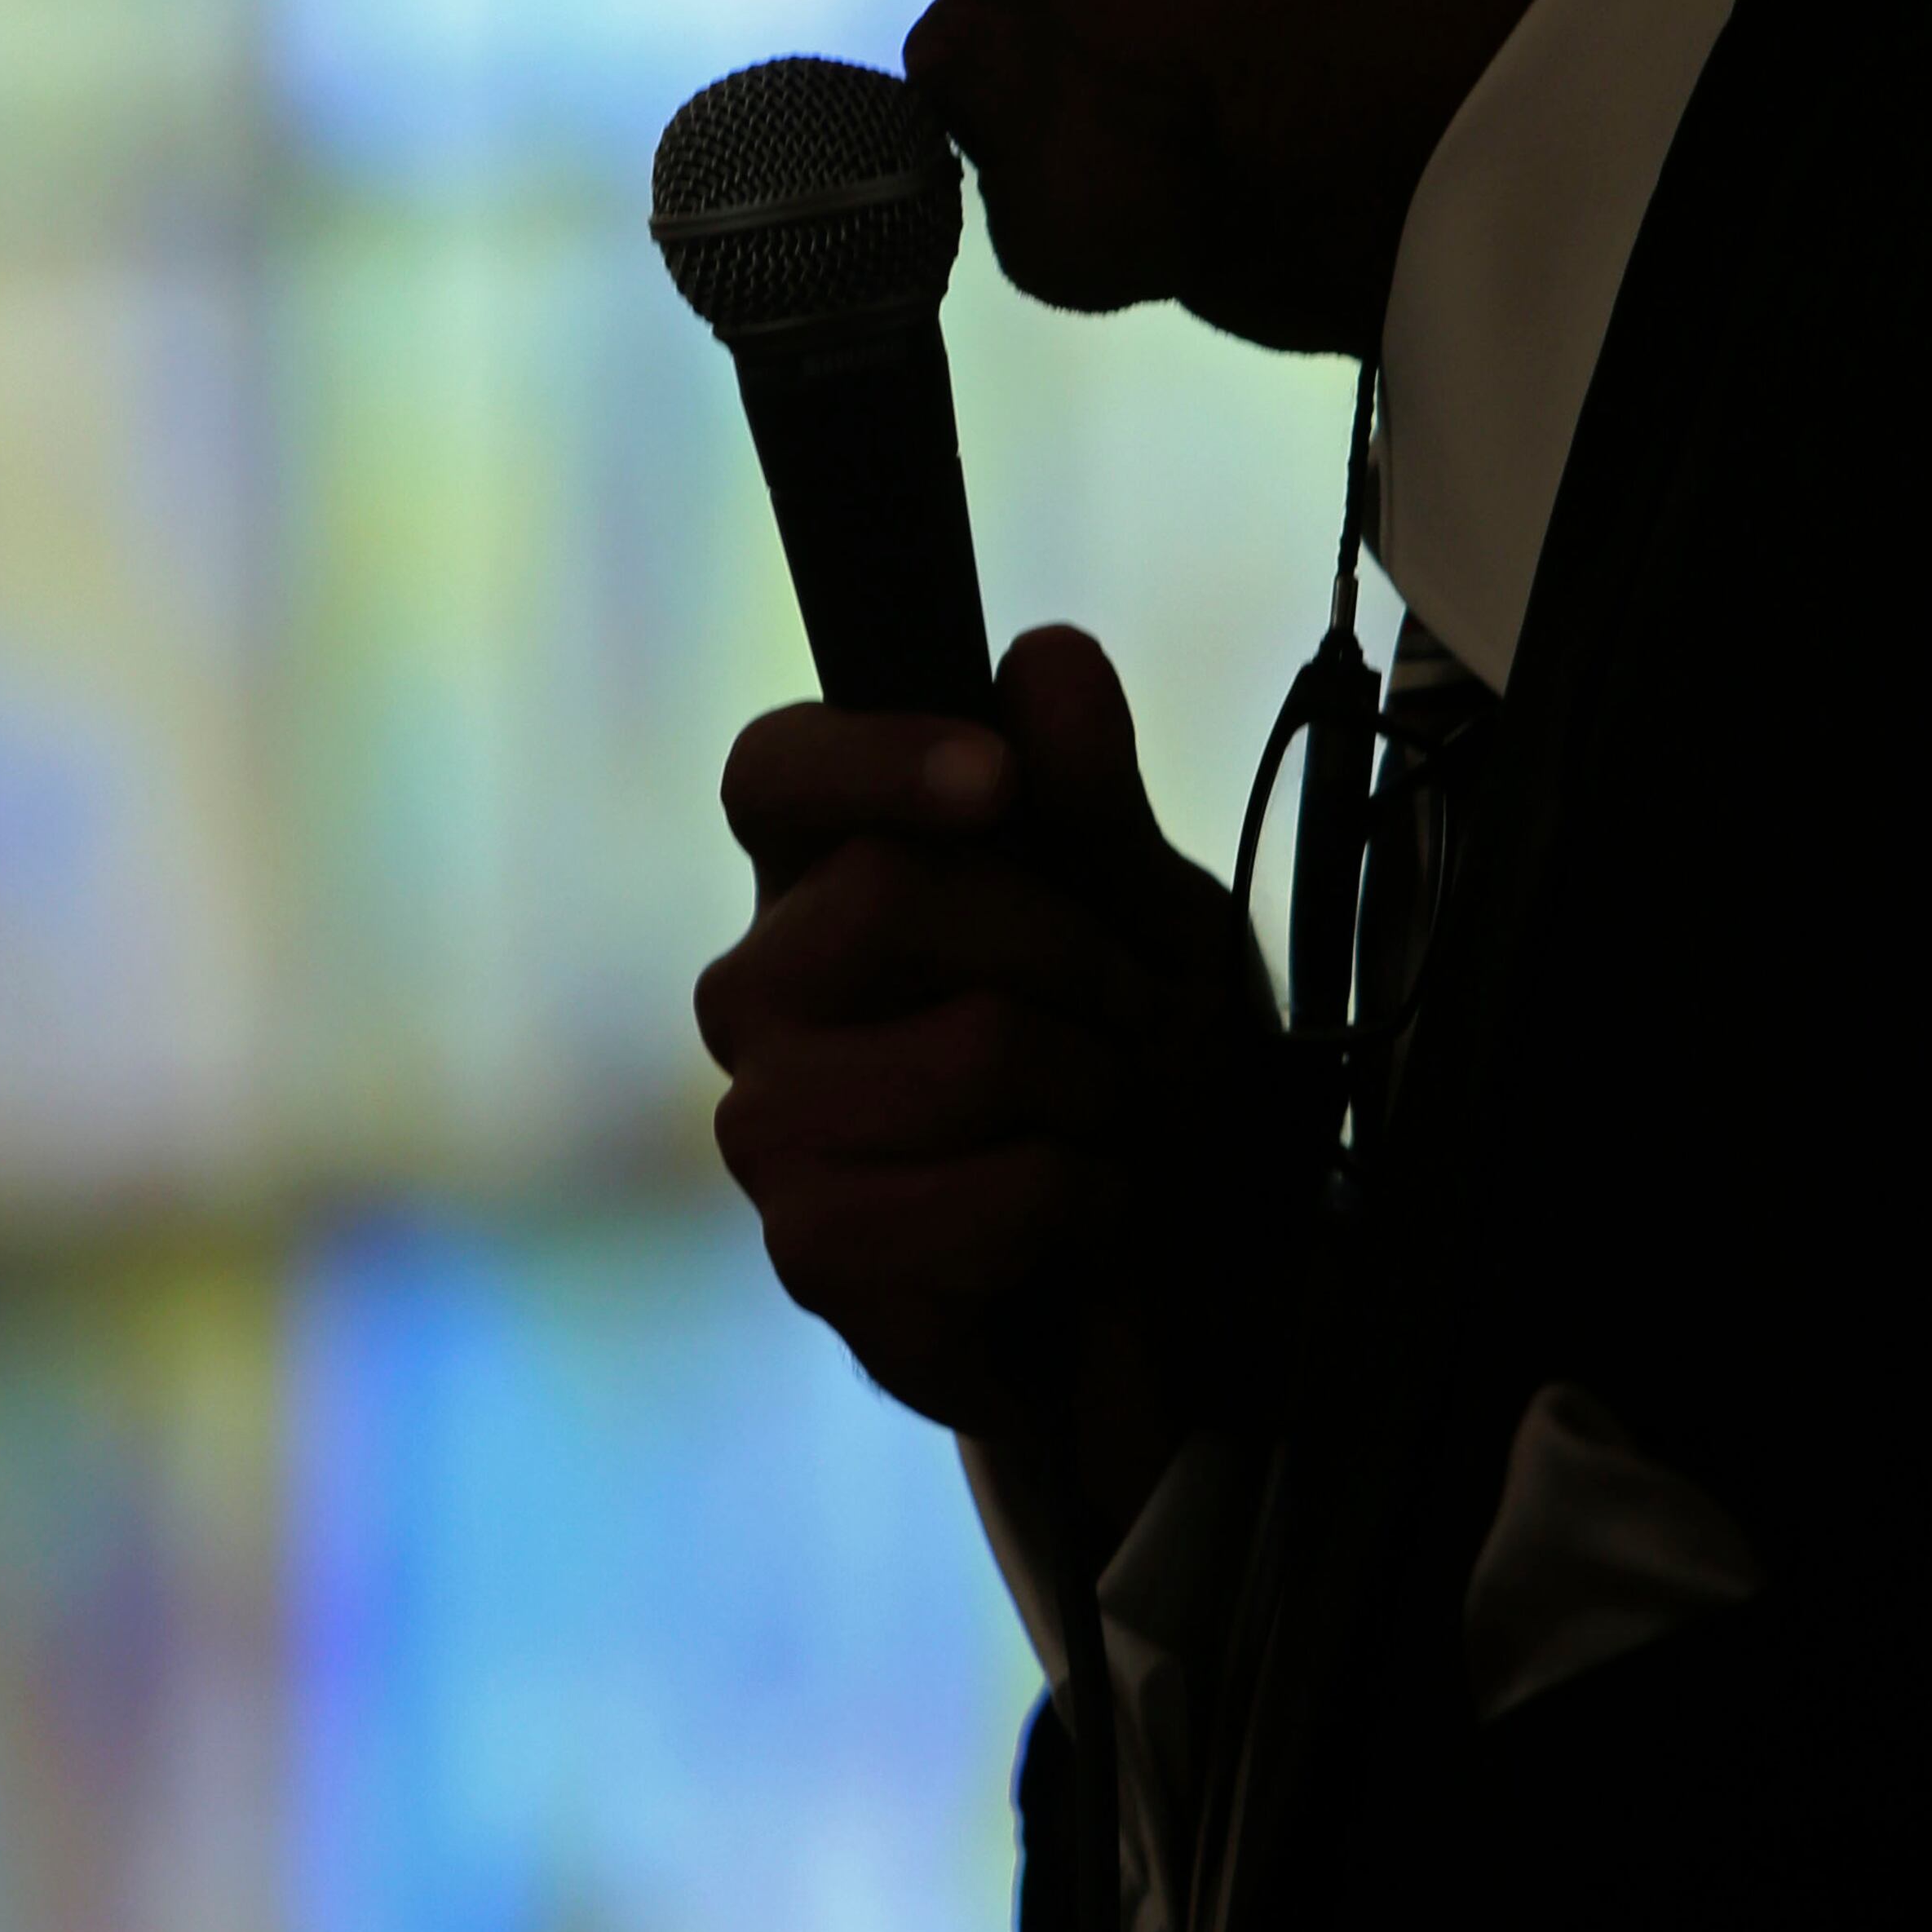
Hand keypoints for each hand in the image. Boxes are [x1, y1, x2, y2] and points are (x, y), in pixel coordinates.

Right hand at [693, 624, 1274, 1544]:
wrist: (1169, 1272)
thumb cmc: (1130, 1063)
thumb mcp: (1144, 908)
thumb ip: (1091, 792)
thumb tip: (1044, 659)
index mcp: (821, 874)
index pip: (774, 771)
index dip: (874, 757)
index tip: (998, 779)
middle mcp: (762, 988)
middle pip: (887, 892)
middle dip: (1076, 953)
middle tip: (1135, 1015)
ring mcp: (771, 1124)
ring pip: (967, 1050)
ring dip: (1103, 1095)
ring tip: (1115, 1129)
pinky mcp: (815, 1253)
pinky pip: (982, 1199)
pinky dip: (1084, 1209)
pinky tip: (1082, 1227)